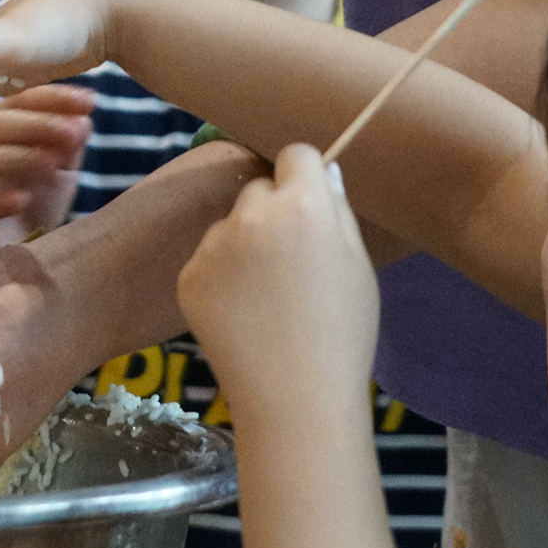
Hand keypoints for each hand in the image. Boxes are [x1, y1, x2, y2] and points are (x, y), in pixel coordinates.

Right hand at [0, 85, 94, 253]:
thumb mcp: (60, 173)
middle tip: (72, 133)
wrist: (16, 263)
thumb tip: (82, 117)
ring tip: (51, 164)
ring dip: (13, 157)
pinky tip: (21, 200)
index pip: (16, 104)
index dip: (49, 98)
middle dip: (34, 125)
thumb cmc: (34, 211)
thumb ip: (68, 145)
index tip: (89, 101)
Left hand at [177, 144, 378, 425]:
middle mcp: (251, 213)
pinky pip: (208, 259)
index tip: (309, 200)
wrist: (294, 393)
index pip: (296, 154)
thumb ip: (337, 212)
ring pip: (229, 226)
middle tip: (292, 260)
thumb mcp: (358, 265)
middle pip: (259, 190)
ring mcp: (213, 244)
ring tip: (267, 296)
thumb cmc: (343, 331)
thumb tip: (321, 175)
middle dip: (273, 212)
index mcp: (303, 205)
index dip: (304, 176)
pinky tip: (242, 313)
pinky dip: (221, 276)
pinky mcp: (188, 274)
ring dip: (244, 244)